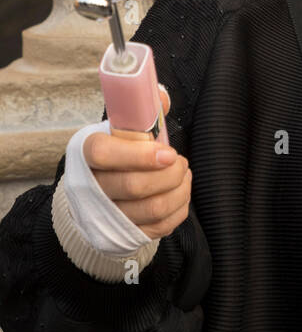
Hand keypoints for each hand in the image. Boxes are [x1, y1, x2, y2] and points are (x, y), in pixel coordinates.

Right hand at [83, 87, 191, 239]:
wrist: (96, 189)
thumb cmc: (116, 151)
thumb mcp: (122, 127)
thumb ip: (143, 110)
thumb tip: (162, 96)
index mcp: (88, 152)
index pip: (104, 154)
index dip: (140, 155)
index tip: (168, 153)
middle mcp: (92, 187)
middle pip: (134, 186)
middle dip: (169, 173)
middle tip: (179, 161)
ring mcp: (107, 215)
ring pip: (152, 209)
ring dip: (178, 190)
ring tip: (183, 174)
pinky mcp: (125, 234)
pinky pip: (160, 227)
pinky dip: (178, 208)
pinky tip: (180, 191)